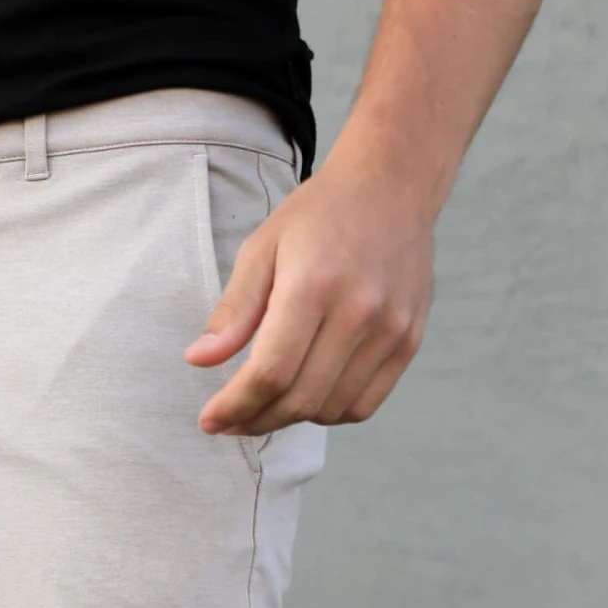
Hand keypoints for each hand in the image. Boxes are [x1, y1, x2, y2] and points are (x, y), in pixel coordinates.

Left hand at [186, 150, 434, 435]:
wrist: (391, 187)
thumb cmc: (319, 216)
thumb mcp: (262, 249)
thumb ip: (233, 309)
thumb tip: (198, 361)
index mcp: (314, 285)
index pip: (269, 372)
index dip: (234, 405)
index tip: (209, 420)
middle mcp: (359, 311)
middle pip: (299, 399)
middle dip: (255, 421)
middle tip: (230, 421)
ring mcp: (390, 329)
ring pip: (330, 410)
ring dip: (289, 420)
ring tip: (264, 405)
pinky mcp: (408, 340)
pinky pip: (363, 405)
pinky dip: (328, 413)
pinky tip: (305, 397)